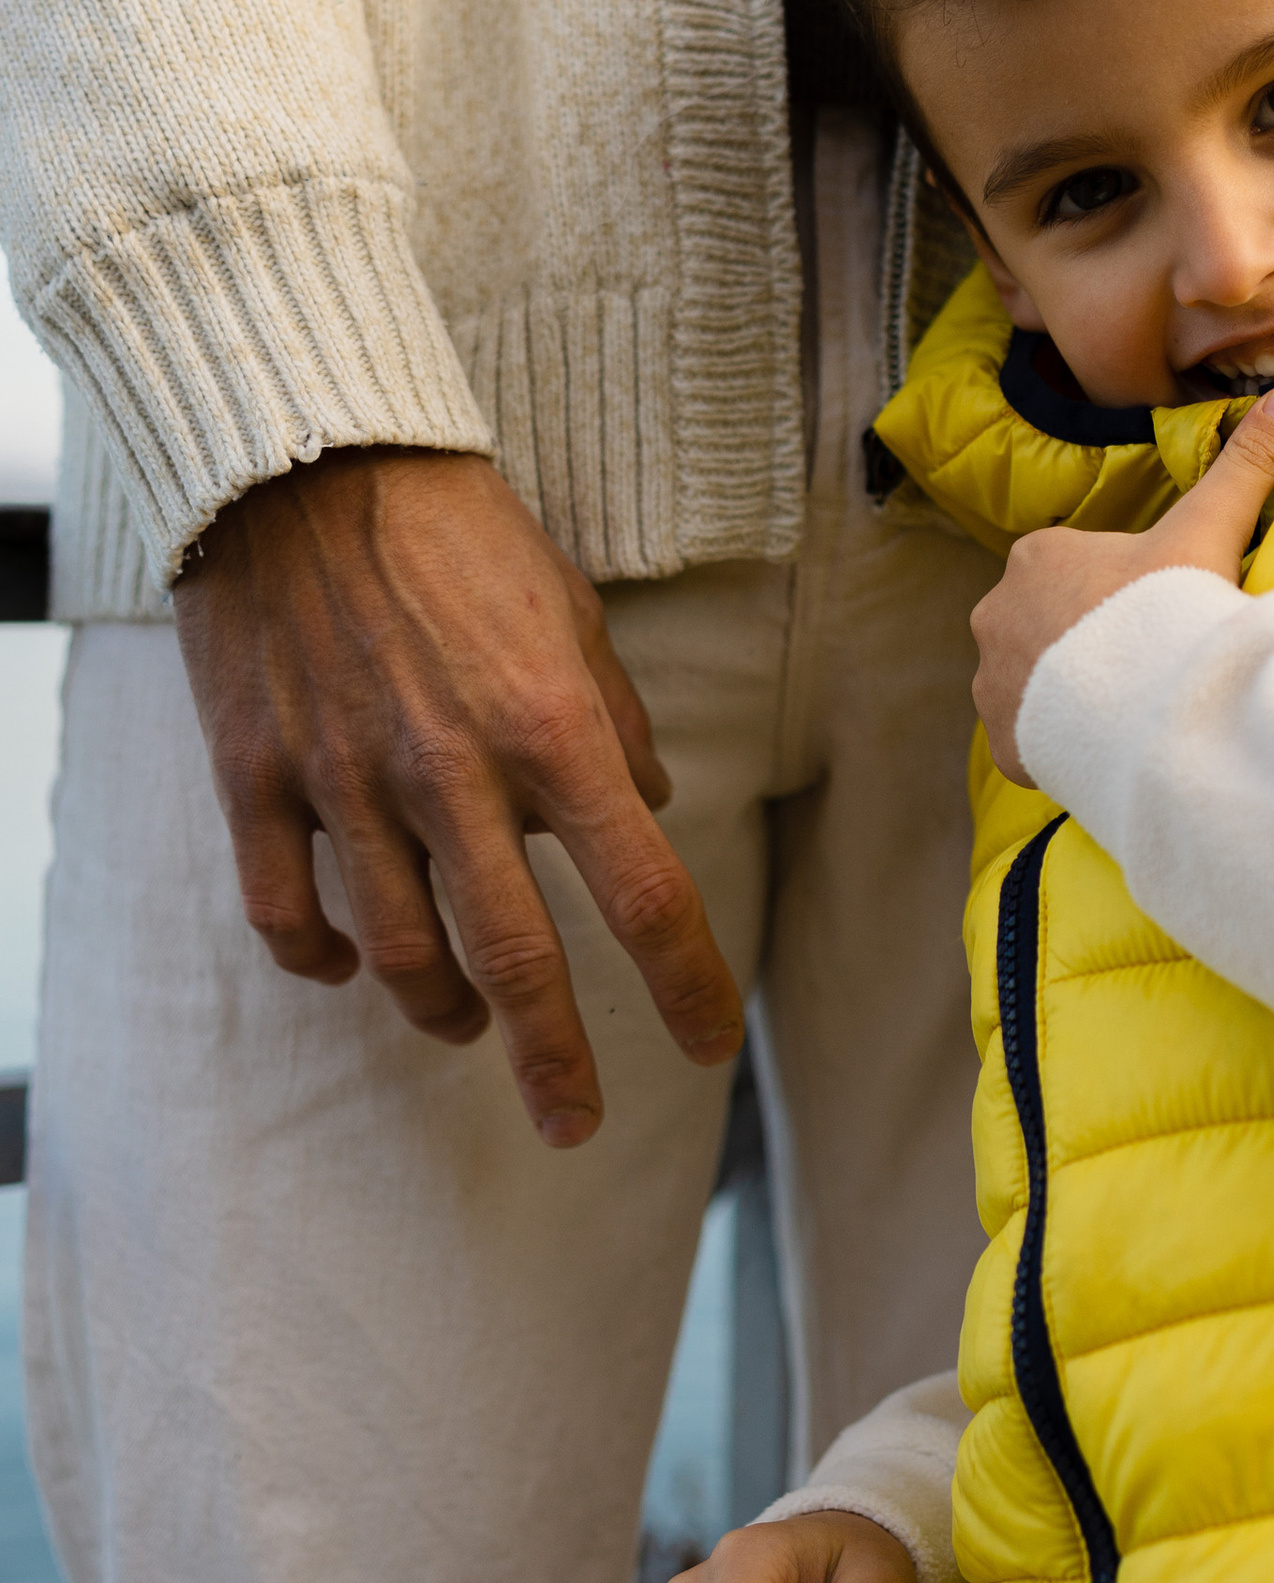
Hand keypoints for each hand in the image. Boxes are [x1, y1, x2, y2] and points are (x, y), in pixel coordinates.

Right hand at [173, 445, 742, 1146]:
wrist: (304, 460)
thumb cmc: (457, 531)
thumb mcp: (570, 610)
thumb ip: (614, 717)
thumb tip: (649, 802)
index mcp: (551, 728)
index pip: (642, 888)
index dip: (683, 982)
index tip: (706, 1040)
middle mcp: (453, 771)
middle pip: (518, 956)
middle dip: (555, 1059)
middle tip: (575, 1121)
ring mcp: (346, 780)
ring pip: (400, 952)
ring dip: (444, 1010)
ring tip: (469, 1028)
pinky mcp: (257, 777)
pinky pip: (287, 911)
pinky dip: (321, 960)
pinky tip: (348, 969)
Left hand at [970, 384, 1273, 783]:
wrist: (1152, 711)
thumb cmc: (1170, 609)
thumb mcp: (1210, 529)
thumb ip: (1245, 464)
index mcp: (1038, 555)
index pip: (1072, 567)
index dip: (1119, 591)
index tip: (1157, 613)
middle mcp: (996, 612)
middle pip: (1046, 623)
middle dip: (1086, 642)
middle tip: (1147, 663)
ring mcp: (993, 680)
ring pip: (1032, 682)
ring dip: (1069, 694)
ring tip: (1129, 708)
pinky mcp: (1003, 740)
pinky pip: (1028, 739)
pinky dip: (1058, 744)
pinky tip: (1105, 745)